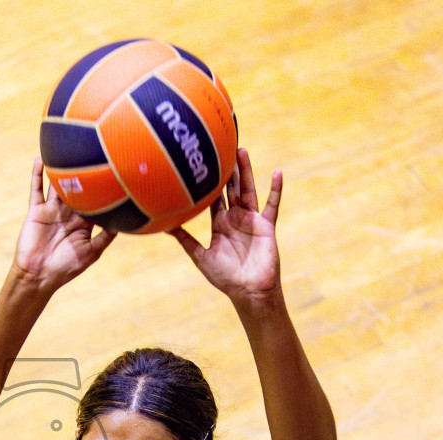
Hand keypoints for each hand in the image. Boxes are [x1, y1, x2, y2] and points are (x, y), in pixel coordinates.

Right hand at [12, 158, 115, 292]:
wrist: (38, 275)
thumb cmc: (67, 267)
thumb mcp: (91, 252)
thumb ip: (105, 236)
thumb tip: (123, 222)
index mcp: (83, 222)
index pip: (94, 200)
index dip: (102, 187)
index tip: (114, 170)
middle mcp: (68, 213)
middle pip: (76, 188)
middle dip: (83, 173)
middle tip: (92, 150)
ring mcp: (52, 210)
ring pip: (57, 184)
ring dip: (60, 168)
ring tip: (66, 147)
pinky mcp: (36, 210)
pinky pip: (36, 189)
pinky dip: (37, 174)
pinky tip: (40, 158)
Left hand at [170, 148, 282, 304]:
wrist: (248, 290)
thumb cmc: (225, 277)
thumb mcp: (200, 257)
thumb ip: (186, 240)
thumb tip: (164, 227)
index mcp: (220, 224)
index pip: (214, 198)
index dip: (209, 181)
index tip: (202, 162)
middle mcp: (236, 218)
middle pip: (231, 188)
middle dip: (227, 169)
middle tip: (223, 146)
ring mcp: (252, 220)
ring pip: (248, 190)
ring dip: (246, 171)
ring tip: (242, 151)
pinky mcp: (267, 225)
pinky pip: (272, 204)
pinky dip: (276, 190)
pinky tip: (278, 173)